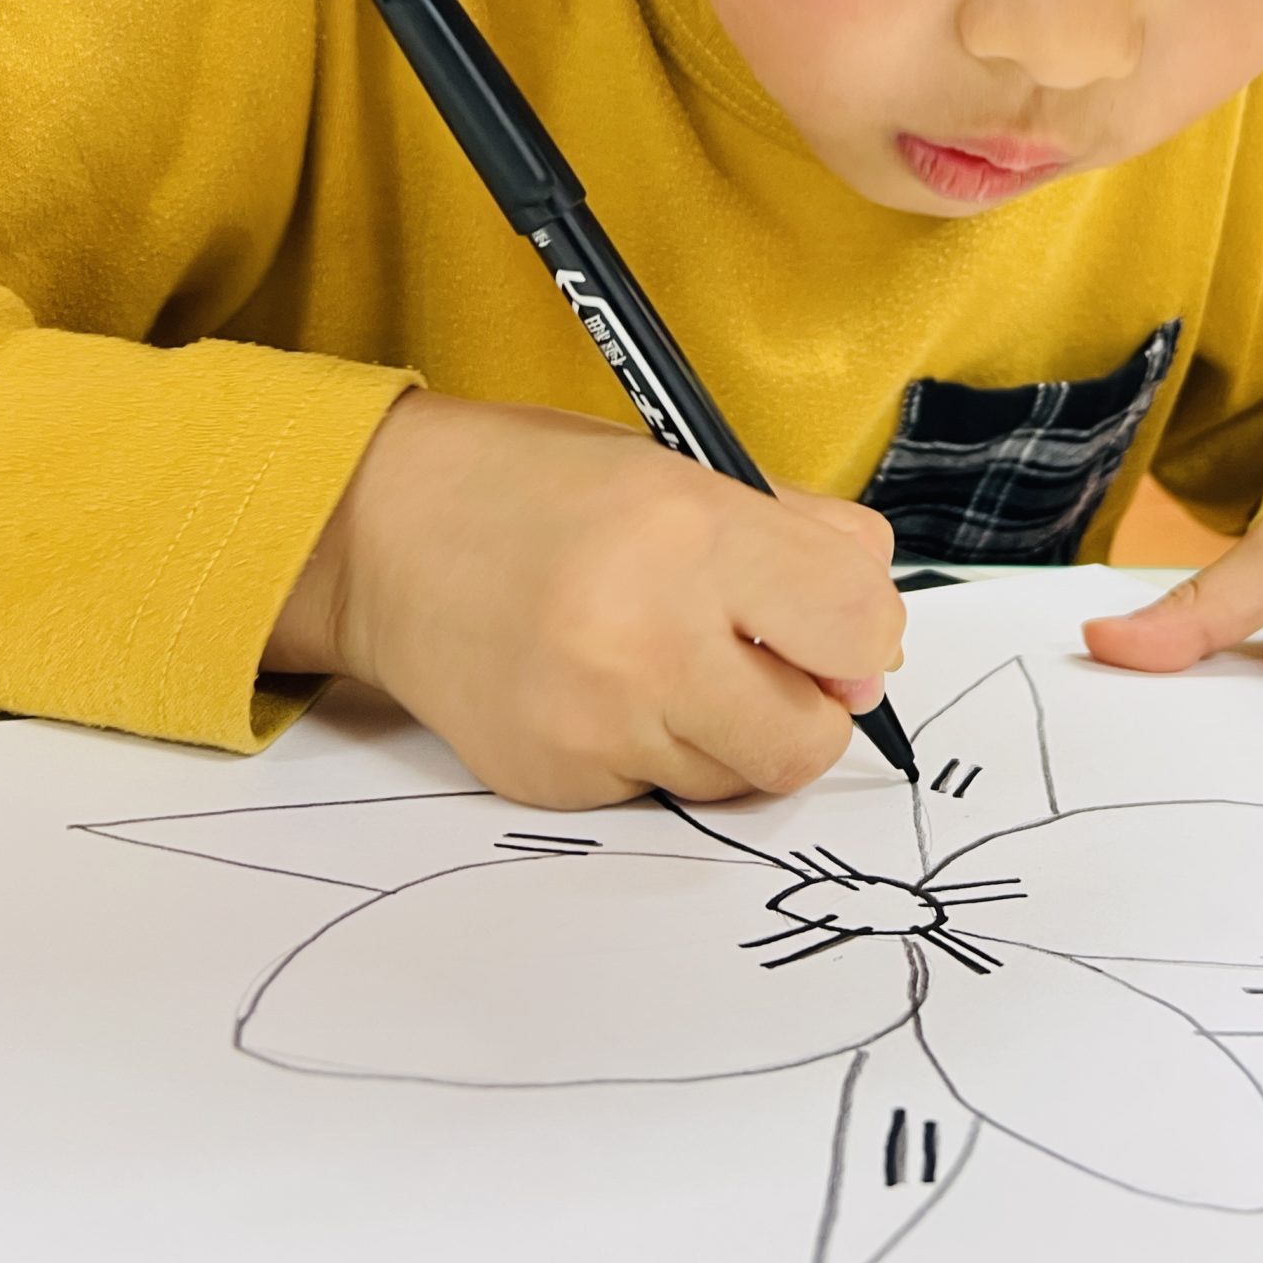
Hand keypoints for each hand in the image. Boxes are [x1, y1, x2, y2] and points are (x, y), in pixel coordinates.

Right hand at [265, 389, 904, 809]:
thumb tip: (877, 650)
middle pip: (811, 739)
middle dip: (807, 706)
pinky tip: (603, 687)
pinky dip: (655, 750)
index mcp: (692, 531)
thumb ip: (808, 545)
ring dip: (729, 730)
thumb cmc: (548, 488)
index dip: (861, 632)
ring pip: (739, 776)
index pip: (858, 628)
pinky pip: (659, 793)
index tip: (832, 619)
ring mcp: (595, 724)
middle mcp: (646, 637)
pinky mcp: (555, 782)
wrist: (384, 534)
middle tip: (761, 658)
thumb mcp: (689, 468)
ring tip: (664, 659)